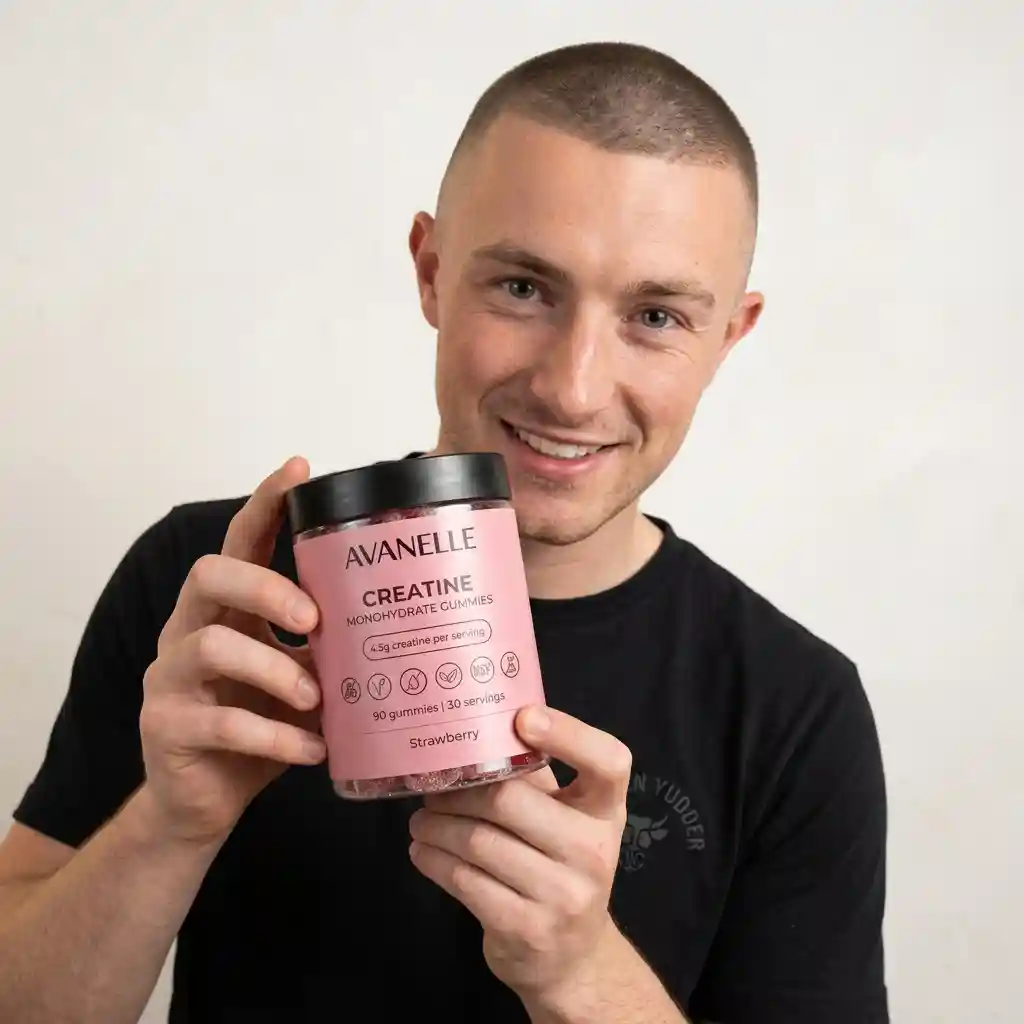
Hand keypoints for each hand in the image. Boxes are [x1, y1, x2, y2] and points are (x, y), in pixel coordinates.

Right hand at [138, 457, 325, 845]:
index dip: (264, 503)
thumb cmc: (259, 729)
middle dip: (267, 587)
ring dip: (278, 672)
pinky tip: (312, 753)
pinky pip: (221, 723)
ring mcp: (169, 679)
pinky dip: (277, 738)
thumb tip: (404, 624)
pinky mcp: (166, 728)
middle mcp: (187, 631)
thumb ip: (326, 651)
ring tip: (319, 700)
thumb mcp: (297, 680)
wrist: (203, 804)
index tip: (299, 469)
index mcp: (225, 610)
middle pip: (209, 573)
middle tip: (314, 619)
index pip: (239, 542)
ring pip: (212, 645)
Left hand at [407, 706, 630, 1001]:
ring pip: (478, 841)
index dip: (569, 734)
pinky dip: (433, 860)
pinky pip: (465, 881)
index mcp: (605, 810)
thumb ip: (535, 775)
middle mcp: (593, 850)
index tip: (524, 718)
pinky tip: (423, 851)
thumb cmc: (559, 865)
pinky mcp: (527, 929)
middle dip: (457, 791)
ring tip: (421, 820)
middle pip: (509, 800)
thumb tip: (476, 724)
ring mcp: (563, 894)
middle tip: (431, 788)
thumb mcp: (564, 818)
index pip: (609, 762)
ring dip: (435, 826)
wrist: (573, 957)